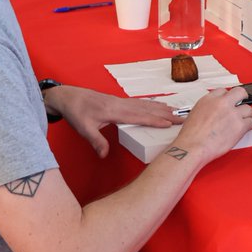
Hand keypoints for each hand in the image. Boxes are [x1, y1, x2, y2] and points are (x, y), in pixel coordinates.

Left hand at [46, 86, 182, 157]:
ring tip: (176, 111)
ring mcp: (121, 102)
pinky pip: (140, 102)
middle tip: (182, 117)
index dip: (156, 120)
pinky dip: (152, 104)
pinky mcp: (119, 101)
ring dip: (162, 108)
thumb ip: (95, 141)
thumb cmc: (76, 112)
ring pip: (146, 104)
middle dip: (166, 114)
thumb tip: (105, 155)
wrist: (69, 96)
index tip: (170, 123)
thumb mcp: (83, 129)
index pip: (140, 117)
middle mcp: (121, 105)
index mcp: (115, 112)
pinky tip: (158, 105)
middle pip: (148, 109)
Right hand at [174, 87, 251, 161]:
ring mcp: (232, 114)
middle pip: (239, 92)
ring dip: (248, 114)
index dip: (227, 97)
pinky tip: (248, 126)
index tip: (229, 101)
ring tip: (245, 118)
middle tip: (242, 103)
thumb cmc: (191, 136)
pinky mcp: (240, 125)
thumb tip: (212, 111)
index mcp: (209, 99)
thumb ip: (206, 109)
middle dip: (242, 97)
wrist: (193, 147)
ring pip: (249, 108)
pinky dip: (251, 124)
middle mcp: (222, 103)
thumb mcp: (194, 114)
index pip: (223, 91)